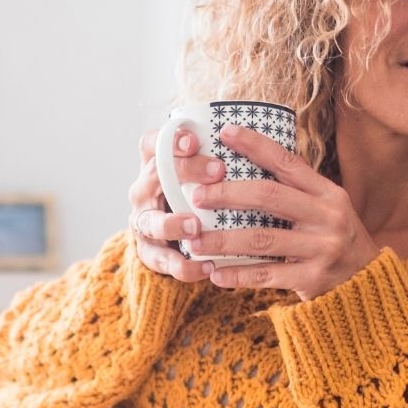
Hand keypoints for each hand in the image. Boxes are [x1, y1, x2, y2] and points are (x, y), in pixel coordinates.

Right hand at [128, 127, 228, 282]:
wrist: (172, 239)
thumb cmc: (196, 197)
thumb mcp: (202, 176)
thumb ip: (218, 162)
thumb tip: (264, 146)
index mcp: (155, 166)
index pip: (153, 144)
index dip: (170, 140)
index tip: (194, 140)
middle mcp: (144, 191)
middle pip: (154, 175)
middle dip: (185, 171)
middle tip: (217, 171)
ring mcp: (144, 222)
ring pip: (151, 221)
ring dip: (172, 223)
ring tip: (194, 226)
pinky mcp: (149, 253)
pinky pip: (162, 260)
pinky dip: (183, 266)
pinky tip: (207, 267)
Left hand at [186, 125, 380, 300]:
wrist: (369, 282)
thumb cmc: (333, 238)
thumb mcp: (325, 208)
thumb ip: (294, 191)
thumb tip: (244, 165)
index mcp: (327, 193)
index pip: (287, 162)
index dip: (255, 145)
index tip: (225, 132)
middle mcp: (327, 216)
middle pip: (269, 196)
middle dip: (227, 194)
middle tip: (197, 196)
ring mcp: (321, 248)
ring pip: (261, 239)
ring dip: (222, 241)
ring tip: (194, 242)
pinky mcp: (313, 278)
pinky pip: (267, 275)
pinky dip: (238, 274)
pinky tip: (215, 274)